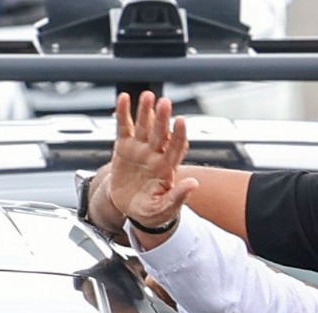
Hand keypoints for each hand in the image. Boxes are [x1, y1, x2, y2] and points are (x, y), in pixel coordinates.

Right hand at [110, 91, 199, 232]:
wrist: (129, 209)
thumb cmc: (151, 211)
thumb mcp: (164, 208)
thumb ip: (178, 196)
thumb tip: (194, 184)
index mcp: (167, 169)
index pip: (176, 148)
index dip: (178, 135)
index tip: (181, 121)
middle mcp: (155, 155)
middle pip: (160, 133)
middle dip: (162, 118)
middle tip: (165, 102)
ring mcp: (140, 149)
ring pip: (144, 126)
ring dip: (145, 111)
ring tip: (147, 95)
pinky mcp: (124, 148)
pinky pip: (124, 128)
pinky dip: (123, 113)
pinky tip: (123, 99)